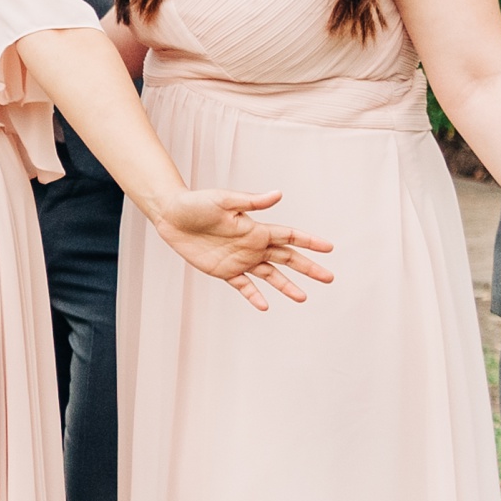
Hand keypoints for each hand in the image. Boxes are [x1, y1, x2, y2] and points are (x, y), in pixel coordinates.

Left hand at [149, 185, 335, 309]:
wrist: (171, 215)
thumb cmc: (196, 203)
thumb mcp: (223, 200)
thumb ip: (251, 201)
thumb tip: (279, 194)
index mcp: (256, 229)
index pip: (289, 236)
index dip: (309, 242)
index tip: (329, 248)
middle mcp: (253, 245)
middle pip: (287, 258)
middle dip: (308, 267)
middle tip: (328, 278)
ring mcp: (240, 259)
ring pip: (270, 275)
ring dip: (286, 286)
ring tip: (303, 297)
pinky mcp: (223, 271)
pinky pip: (243, 286)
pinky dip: (254, 295)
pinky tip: (264, 306)